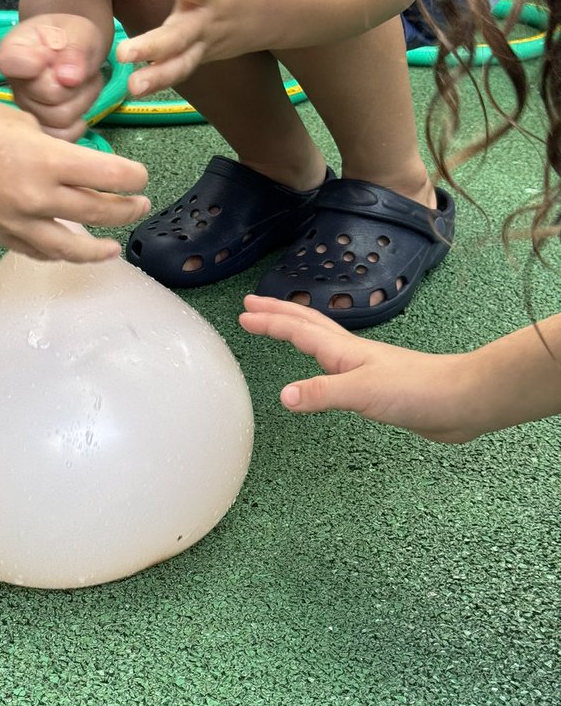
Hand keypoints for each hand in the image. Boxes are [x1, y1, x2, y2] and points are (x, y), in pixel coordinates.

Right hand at [0, 14, 107, 141]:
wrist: (75, 51)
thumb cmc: (71, 37)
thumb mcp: (78, 33)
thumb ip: (74, 50)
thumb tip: (69, 78)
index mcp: (12, 51)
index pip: (11, 63)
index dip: (36, 63)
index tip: (50, 54)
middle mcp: (13, 84)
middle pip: (49, 95)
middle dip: (74, 82)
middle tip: (78, 68)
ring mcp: (25, 111)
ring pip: (61, 118)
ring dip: (82, 100)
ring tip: (81, 82)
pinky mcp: (40, 129)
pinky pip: (65, 135)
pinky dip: (80, 120)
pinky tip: (78, 102)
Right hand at [0, 99, 149, 261]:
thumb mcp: (20, 119)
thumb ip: (53, 144)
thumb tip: (72, 159)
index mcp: (48, 159)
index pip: (111, 176)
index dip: (134, 178)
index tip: (141, 177)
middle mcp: (39, 196)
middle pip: (101, 212)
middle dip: (127, 209)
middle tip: (140, 204)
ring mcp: (19, 222)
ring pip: (73, 247)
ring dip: (100, 249)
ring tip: (114, 248)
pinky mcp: (1, 236)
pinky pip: (39, 252)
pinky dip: (60, 254)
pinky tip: (72, 251)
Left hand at [118, 0, 283, 95]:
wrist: (284, 9)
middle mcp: (209, 17)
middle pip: (180, 36)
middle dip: (152, 47)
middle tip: (124, 54)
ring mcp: (207, 41)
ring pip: (181, 62)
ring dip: (156, 76)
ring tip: (131, 87)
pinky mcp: (205, 55)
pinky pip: (182, 71)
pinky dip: (161, 80)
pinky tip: (135, 89)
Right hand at [239, 296, 483, 443]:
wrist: (461, 401)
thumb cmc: (416, 391)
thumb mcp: (362, 393)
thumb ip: (322, 393)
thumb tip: (283, 396)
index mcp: (343, 351)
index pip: (298, 330)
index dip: (270, 322)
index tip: (243, 314)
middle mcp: (351, 354)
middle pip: (308, 325)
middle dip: (278, 313)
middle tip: (252, 304)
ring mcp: (365, 368)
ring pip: (322, 342)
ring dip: (297, 329)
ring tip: (281, 326)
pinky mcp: (377, 387)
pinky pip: (336, 368)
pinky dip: (319, 361)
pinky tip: (325, 370)